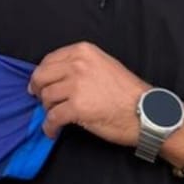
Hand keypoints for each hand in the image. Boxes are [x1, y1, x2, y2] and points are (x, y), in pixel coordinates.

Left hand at [28, 42, 150, 143]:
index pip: (49, 60)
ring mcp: (76, 86)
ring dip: (47, 110)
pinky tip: (53, 131)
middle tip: (41, 101)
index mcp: (83, 52)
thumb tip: (57, 77)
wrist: (146, 111)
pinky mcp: (76, 107)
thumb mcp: (104, 65)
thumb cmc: (128, 92)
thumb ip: (80, 66)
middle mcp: (78, 65)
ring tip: (54, 117)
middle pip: (41, 77)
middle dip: (38, 91)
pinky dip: (49, 127)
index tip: (40, 84)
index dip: (41, 75)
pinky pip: (52, 118)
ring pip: (46, 98)